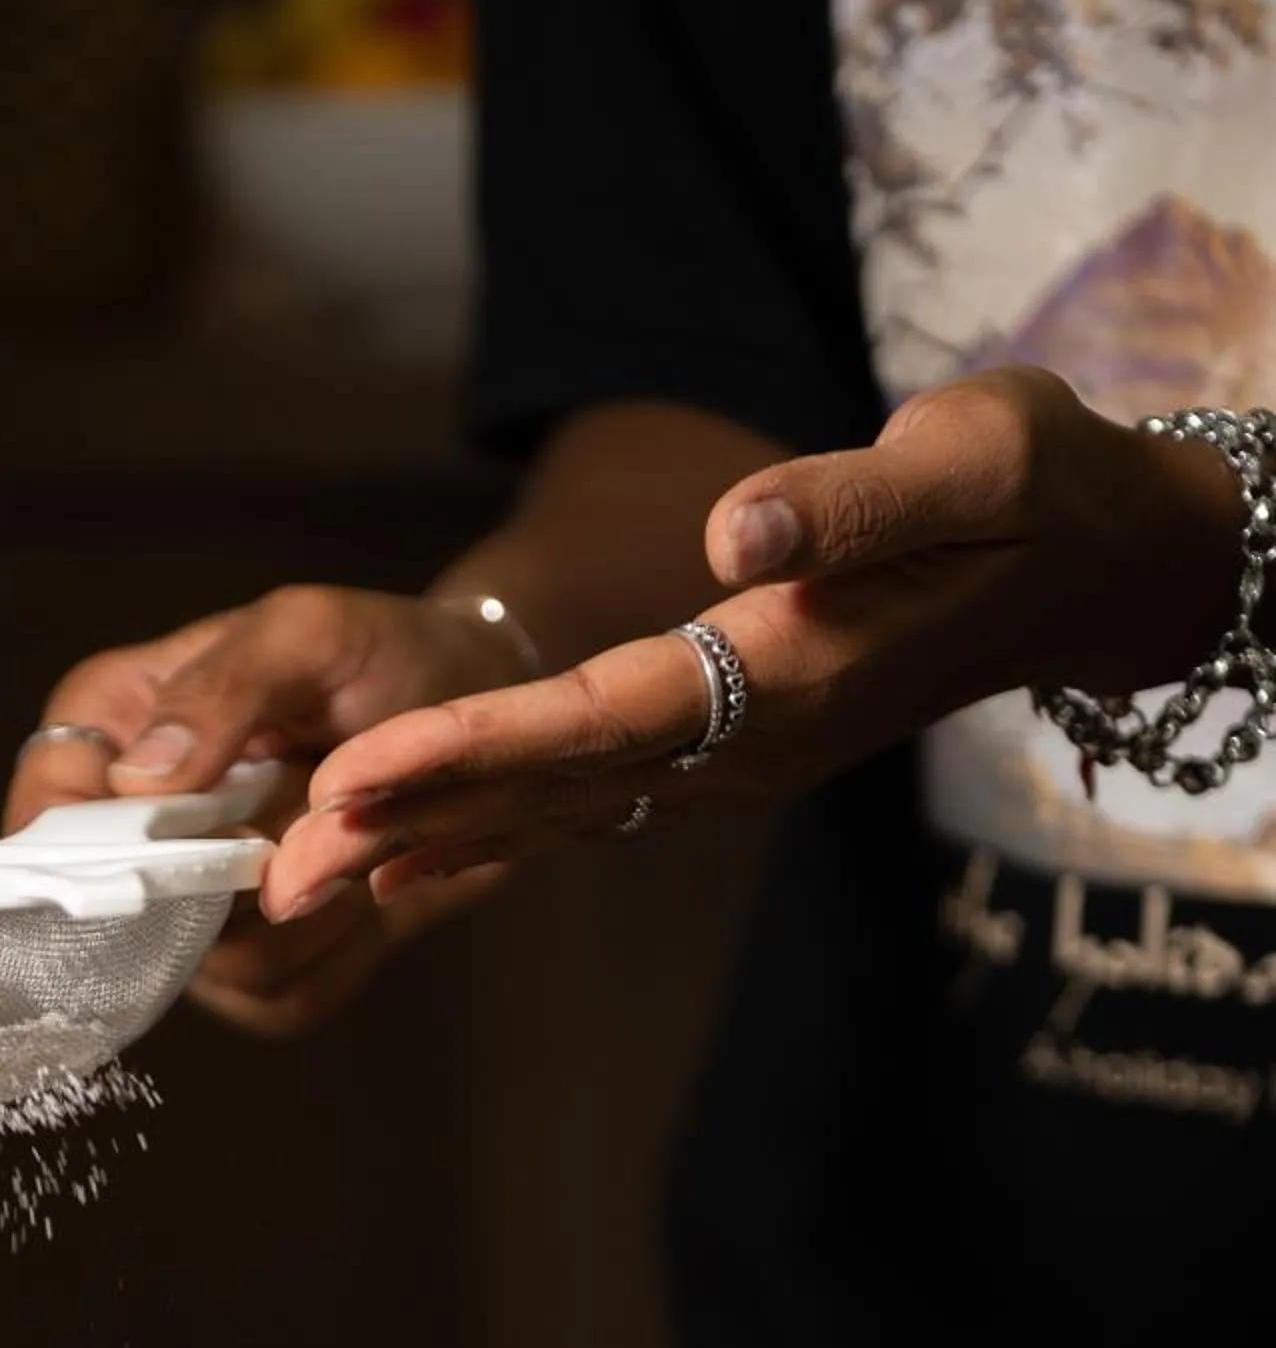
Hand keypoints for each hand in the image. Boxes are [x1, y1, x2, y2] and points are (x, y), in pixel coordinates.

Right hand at [4, 584, 530, 1030]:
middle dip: (223, 888)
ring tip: (349, 844)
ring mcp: (196, 908)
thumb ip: (221, 689)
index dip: (82, 852)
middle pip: (123, 916)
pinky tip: (365, 893)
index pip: (43, 812)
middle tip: (296, 830)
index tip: (165, 855)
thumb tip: (134, 778)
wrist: (481, 720)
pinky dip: (338, 957)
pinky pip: (279, 999)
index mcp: (111, 727)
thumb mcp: (308, 635)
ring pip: (210, 971)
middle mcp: (136, 829)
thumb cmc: (384, 657)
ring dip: (302, 919)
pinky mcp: (262, 966)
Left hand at [260, 368, 1245, 920]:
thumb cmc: (1030, 496)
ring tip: (286, 886)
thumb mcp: (973, 462)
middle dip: (404, 832)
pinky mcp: (711, 754)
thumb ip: (853, 502)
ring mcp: (723, 766)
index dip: (474, 753)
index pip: (603, 722)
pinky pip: (575, 811)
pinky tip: (392, 864)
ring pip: (548, 817)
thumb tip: (735, 534)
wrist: (1083, 564)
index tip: (355, 779)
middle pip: (548, 797)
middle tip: (266, 880)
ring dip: (418, 848)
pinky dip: (478, 834)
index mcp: (785, 678)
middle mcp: (740, 748)